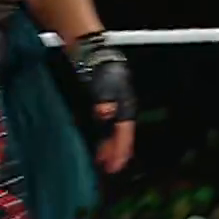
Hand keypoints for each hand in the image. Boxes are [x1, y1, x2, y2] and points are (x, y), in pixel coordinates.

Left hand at [73, 33, 134, 173]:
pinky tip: (93, 140)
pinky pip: (104, 125)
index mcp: (126, 105)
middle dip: (114, 152)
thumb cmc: (100, 66)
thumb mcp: (103, 84)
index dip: (120, 151)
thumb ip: (104, 101)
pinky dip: (100, 135)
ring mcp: (113, 105)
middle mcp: (122, 107)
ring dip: (107, 145)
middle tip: (107, 168)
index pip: (124, 133)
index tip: (114, 167)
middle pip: (120, 135)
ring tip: (100, 158)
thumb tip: (105, 113)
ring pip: (112, 131)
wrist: (92, 50)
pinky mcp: (102, 102)